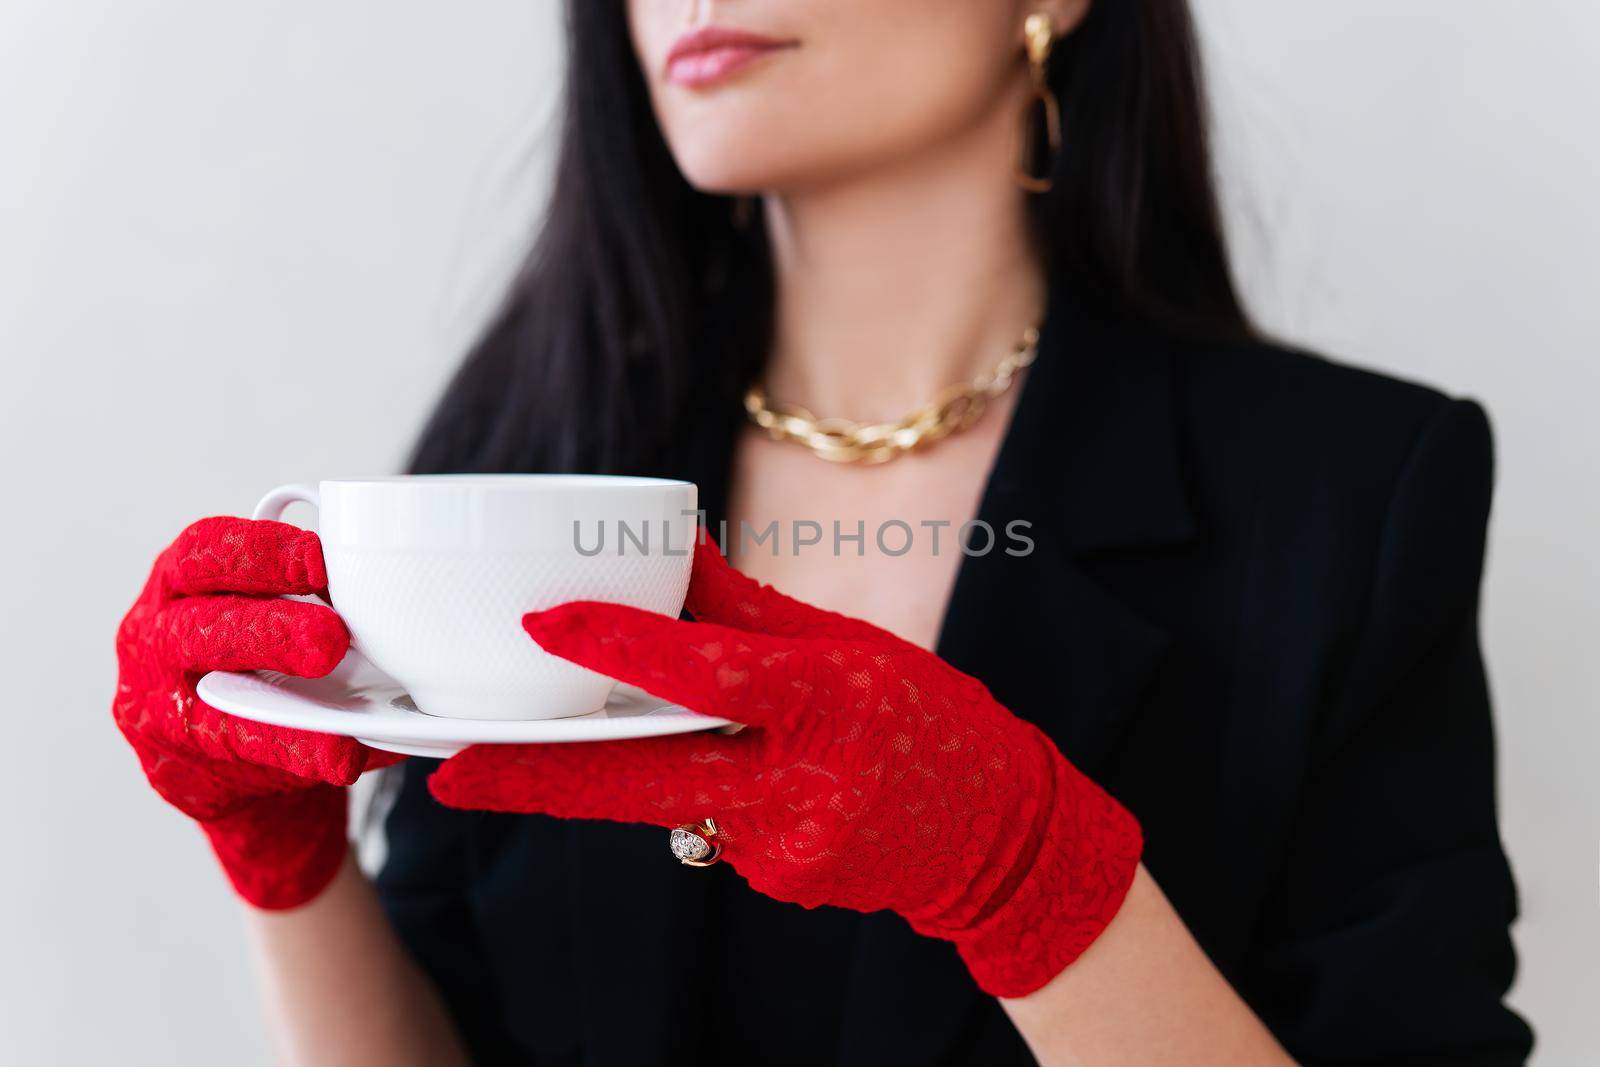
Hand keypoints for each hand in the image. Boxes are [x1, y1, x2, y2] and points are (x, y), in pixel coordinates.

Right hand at [113, 516, 399, 908]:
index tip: (322, 558)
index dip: (262, 550)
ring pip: (213, 697)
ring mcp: (159, 705)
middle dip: (270, 626)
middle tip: (334, 637)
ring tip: (337, 704)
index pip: (205, 552)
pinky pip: (243, 755)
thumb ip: (312, 597)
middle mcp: (157, 637)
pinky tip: (340, 755)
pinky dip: (299, 753)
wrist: (226, 763)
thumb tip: (402, 593)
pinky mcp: (181, 763)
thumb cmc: (260, 665)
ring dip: (283, 701)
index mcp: (181, 584)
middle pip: (201, 624)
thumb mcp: (272, 613)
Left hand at [429, 537, 1140, 995]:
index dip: (620, 646)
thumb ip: (745, 607)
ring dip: (654, 768)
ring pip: (678, 800)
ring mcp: (793, 847)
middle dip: (536, 779)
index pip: (710, 671)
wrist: (999, 837)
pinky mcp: (781, 883)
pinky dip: (714, 798)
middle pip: (645, 780)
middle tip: (447, 771)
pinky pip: (713, 830)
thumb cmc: (928, 718)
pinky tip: (775, 785)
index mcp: (832, 698)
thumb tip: (664, 547)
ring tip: (729, 739)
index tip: (540, 622)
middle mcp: (807, 781)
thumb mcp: (850, 643)